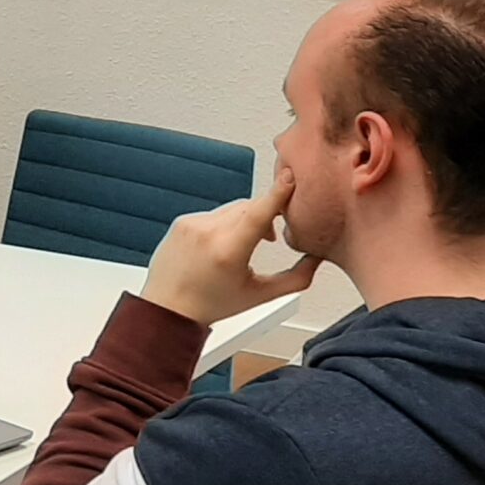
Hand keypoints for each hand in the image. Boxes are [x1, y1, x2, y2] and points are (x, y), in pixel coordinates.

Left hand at [140, 171, 322, 325]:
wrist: (167, 308)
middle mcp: (207, 233)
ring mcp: (191, 224)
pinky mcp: (181, 222)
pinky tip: (221, 247)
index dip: (278, 193)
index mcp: (228, 250)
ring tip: (244, 246)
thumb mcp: (261, 295)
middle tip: (271, 237)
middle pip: (250, 207)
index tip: (290, 176)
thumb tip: (317, 257)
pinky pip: (213, 214)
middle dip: (266, 216)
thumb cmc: (212, 304)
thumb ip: (297, 278)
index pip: (258, 212)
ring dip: (245, 220)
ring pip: (232, 209)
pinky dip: (224, 224)